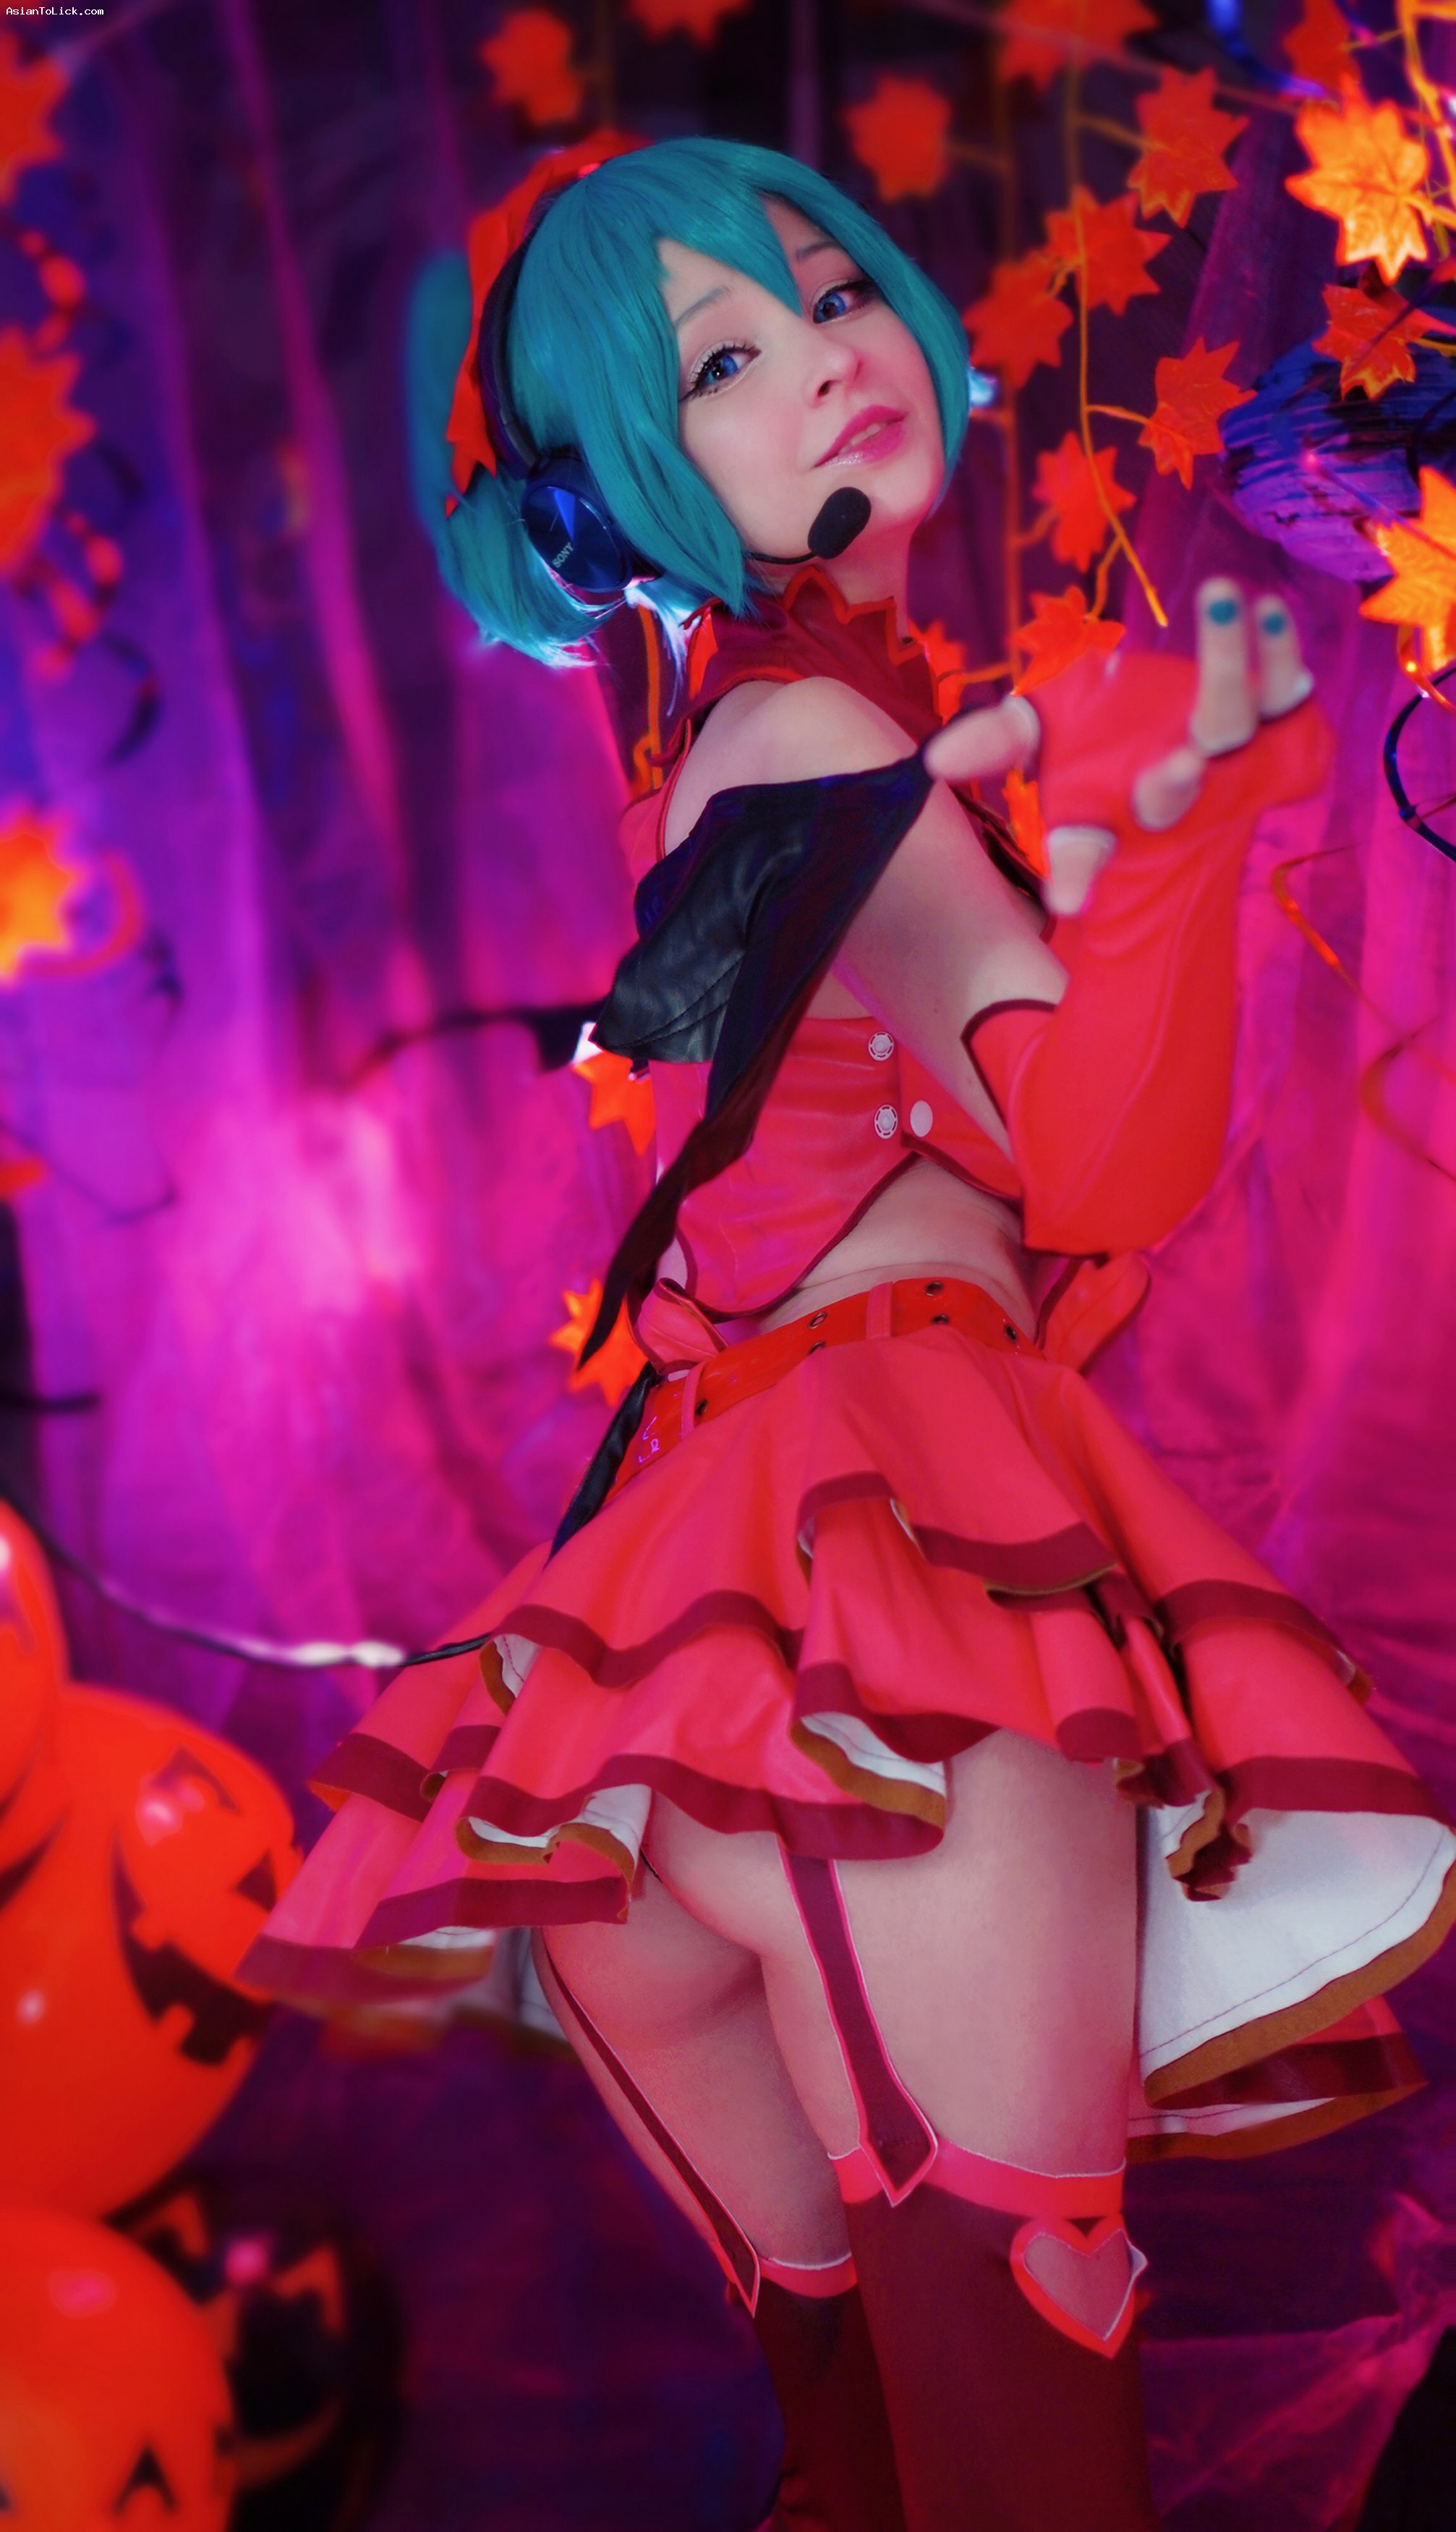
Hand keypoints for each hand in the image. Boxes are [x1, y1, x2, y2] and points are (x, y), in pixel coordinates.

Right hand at [922, 581, 1316, 915]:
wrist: (1183, 742)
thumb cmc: (1104, 752)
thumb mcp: (1043, 741)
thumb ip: (997, 744)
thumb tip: (936, 760)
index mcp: (1114, 818)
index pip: (1091, 854)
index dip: (1080, 874)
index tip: (1067, 901)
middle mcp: (1178, 795)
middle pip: (1179, 785)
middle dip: (1182, 765)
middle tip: (1183, 746)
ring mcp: (1237, 763)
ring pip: (1245, 723)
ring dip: (1243, 669)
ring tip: (1237, 605)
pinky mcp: (1279, 730)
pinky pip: (1290, 697)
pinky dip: (1284, 658)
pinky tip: (1269, 612)